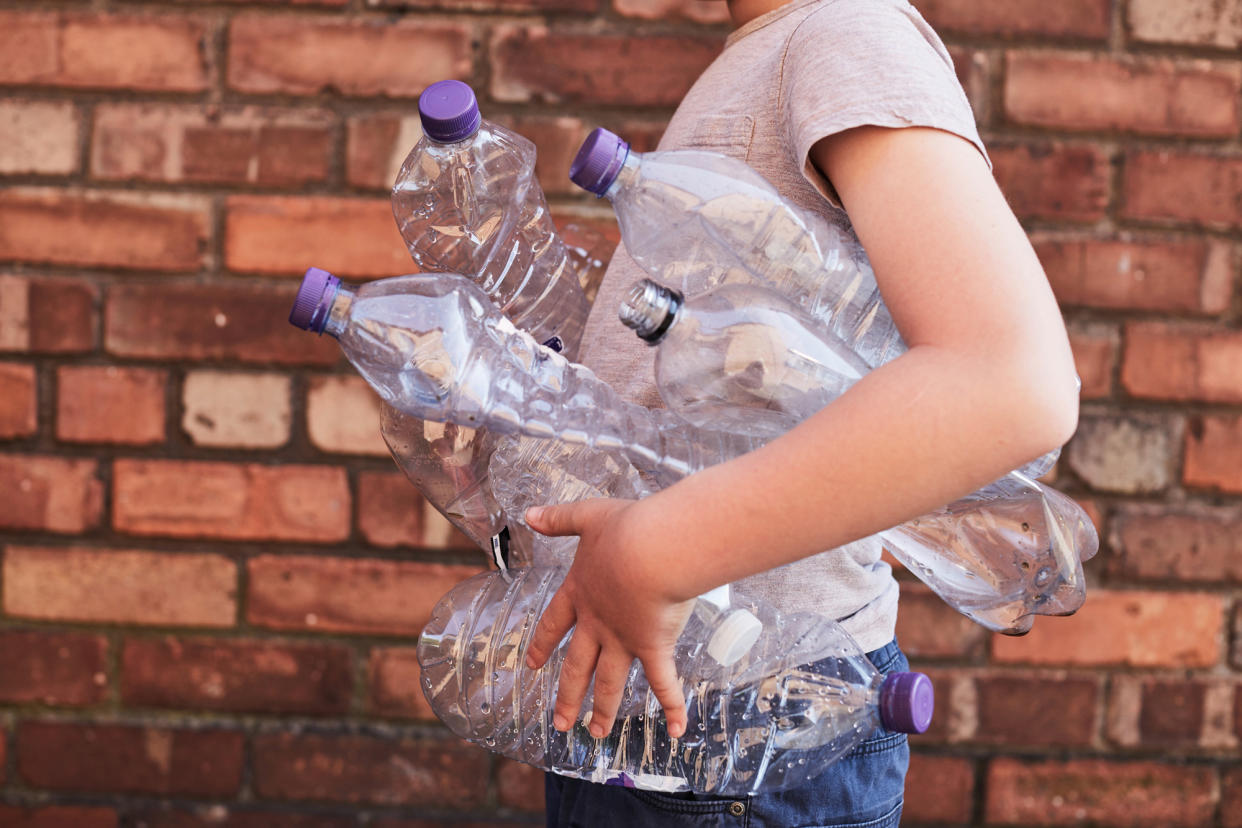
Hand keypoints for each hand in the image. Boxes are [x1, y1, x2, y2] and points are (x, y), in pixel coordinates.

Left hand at [524, 498, 694, 738]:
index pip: (554, 623)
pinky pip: (664, 683)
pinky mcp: (653, 648)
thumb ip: (558, 518)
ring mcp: (624, 640)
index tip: (531, 665)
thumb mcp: (586, 516)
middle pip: (577, 666)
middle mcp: (598, 624)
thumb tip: (528, 513)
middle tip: (560, 723)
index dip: (541, 644)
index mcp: (580, 593)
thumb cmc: (625, 530)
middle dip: (568, 696)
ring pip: (610, 683)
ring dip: (603, 711)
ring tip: (596, 733)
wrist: (650, 552)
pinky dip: (672, 707)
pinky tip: (676, 732)